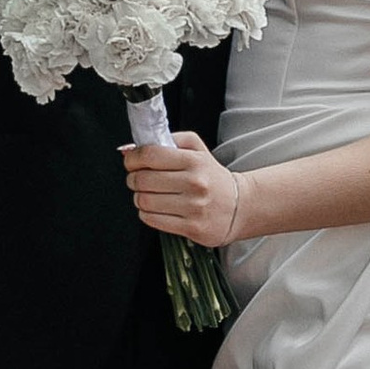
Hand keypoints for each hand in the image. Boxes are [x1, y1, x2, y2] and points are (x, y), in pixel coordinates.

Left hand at [122, 128, 242, 246]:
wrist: (238, 206)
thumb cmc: (212, 177)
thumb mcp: (197, 149)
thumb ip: (169, 141)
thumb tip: (133, 148)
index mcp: (194, 161)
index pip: (150, 155)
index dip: (133, 158)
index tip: (131, 161)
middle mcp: (195, 183)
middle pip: (143, 179)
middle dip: (133, 178)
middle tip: (137, 178)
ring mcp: (194, 207)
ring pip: (144, 200)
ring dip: (139, 197)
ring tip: (147, 194)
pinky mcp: (192, 227)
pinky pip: (152, 219)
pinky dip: (146, 213)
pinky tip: (156, 208)